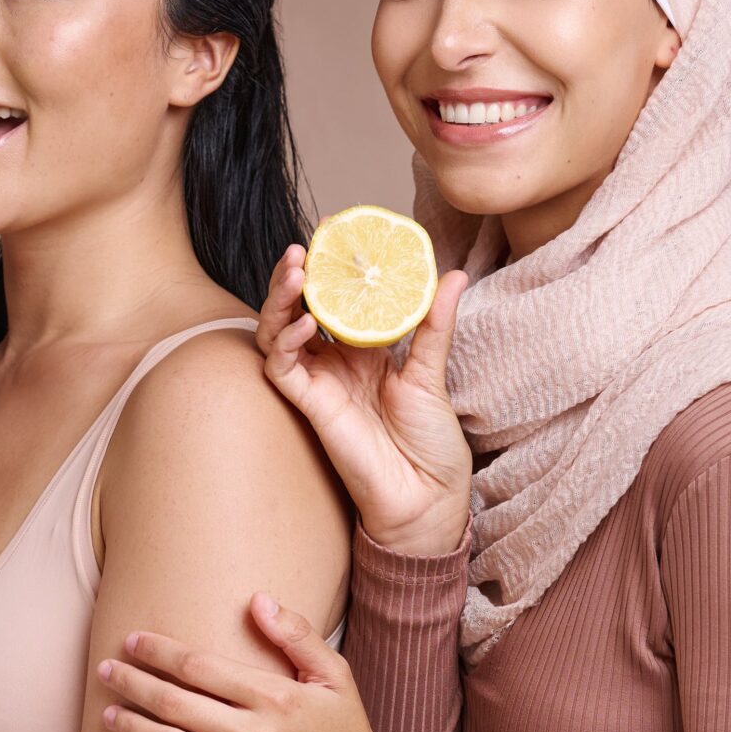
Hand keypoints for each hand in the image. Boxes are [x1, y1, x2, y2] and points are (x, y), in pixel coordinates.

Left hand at [99, 595, 385, 731]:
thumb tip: (257, 599)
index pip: (200, 667)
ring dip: (132, 727)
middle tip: (106, 670)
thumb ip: (296, 634)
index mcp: (274, 697)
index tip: (133, 641)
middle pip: (175, 703)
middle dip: (133, 683)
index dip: (160, 651)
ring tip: (107, 712)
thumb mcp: (335, 675)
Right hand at [259, 247, 472, 554]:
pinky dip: (285, 341)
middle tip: (303, 248)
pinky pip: (282, 368)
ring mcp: (319, 382)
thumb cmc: (432, 444)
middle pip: (300, 308)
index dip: (329, 268)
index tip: (333, 233)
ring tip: (296, 272)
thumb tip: (452, 275)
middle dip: (296, 275)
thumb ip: (434, 324)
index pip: (337, 298)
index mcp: (365, 349)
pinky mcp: (309, 406)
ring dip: (280, 299)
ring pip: (278, 330)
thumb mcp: (434, 374)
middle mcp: (335, 361)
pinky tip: (303, 323)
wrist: (427, 498)